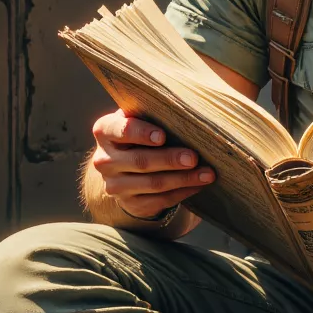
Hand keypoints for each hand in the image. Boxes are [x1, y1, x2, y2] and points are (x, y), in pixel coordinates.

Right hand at [90, 110, 214, 224]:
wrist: (123, 168)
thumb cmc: (139, 133)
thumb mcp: (139, 118)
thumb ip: (152, 112)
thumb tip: (188, 108)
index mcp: (105, 131)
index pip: (120, 130)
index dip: (141, 133)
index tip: (162, 136)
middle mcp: (104, 160)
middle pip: (140, 161)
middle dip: (170, 160)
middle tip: (194, 157)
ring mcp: (115, 186)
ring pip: (153, 184)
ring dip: (184, 178)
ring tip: (207, 173)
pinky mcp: (131, 204)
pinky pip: (160, 200)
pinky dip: (183, 192)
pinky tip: (199, 184)